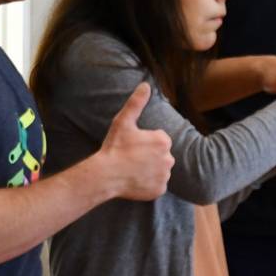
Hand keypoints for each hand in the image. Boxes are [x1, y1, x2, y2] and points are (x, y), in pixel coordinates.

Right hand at [97, 83, 174, 200]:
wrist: (106, 175)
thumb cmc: (114, 147)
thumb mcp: (123, 122)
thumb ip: (136, 102)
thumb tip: (146, 85)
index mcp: (163, 141)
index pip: (159, 140)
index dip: (145, 142)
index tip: (133, 146)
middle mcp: (169, 159)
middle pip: (161, 155)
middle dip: (150, 156)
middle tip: (132, 158)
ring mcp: (164, 176)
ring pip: (160, 170)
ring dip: (150, 169)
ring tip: (133, 169)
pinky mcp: (159, 190)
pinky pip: (157, 185)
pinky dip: (149, 184)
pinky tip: (136, 180)